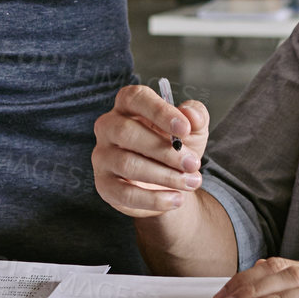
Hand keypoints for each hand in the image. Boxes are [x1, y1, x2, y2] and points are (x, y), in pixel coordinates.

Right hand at [92, 84, 208, 217]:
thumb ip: (196, 116)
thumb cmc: (175, 148)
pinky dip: (154, 198)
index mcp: (127, 105)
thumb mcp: (193, 130)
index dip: (159, 112)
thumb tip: (192, 115)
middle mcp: (108, 126)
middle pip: (127, 132)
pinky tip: (176, 198)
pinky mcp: (104, 185)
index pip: (135, 98)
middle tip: (193, 164)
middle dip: (164, 150)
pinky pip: (125, 193)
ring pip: (127, 163)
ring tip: (191, 182)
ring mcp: (102, 156)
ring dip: (164, 175)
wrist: (169, 184)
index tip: (185, 129)